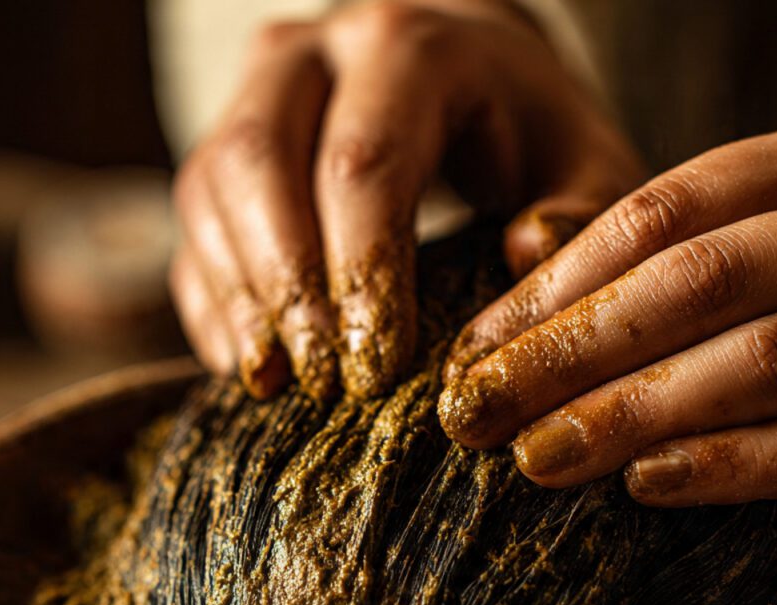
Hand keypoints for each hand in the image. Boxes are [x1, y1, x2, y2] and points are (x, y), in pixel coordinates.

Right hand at [171, 0, 640, 399]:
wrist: (465, 82)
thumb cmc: (531, 138)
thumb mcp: (583, 168)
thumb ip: (577, 215)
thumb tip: (520, 253)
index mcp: (410, 45)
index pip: (363, 163)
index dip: (362, 275)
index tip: (378, 373)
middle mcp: (315, 51)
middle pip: (261, 163)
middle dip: (289, 290)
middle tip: (326, 387)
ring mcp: (257, 92)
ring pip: (211, 189)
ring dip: (242, 299)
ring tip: (281, 386)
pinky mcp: (226, 145)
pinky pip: (193, 223)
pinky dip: (214, 301)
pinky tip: (251, 366)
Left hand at [439, 100, 776, 505]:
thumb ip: (683, 247)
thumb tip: (522, 294)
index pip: (666, 212)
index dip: (557, 286)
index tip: (472, 349)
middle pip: (698, 281)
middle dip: (571, 353)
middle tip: (476, 414)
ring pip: (764, 358)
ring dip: (636, 413)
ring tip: (539, 457)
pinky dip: (739, 464)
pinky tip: (648, 484)